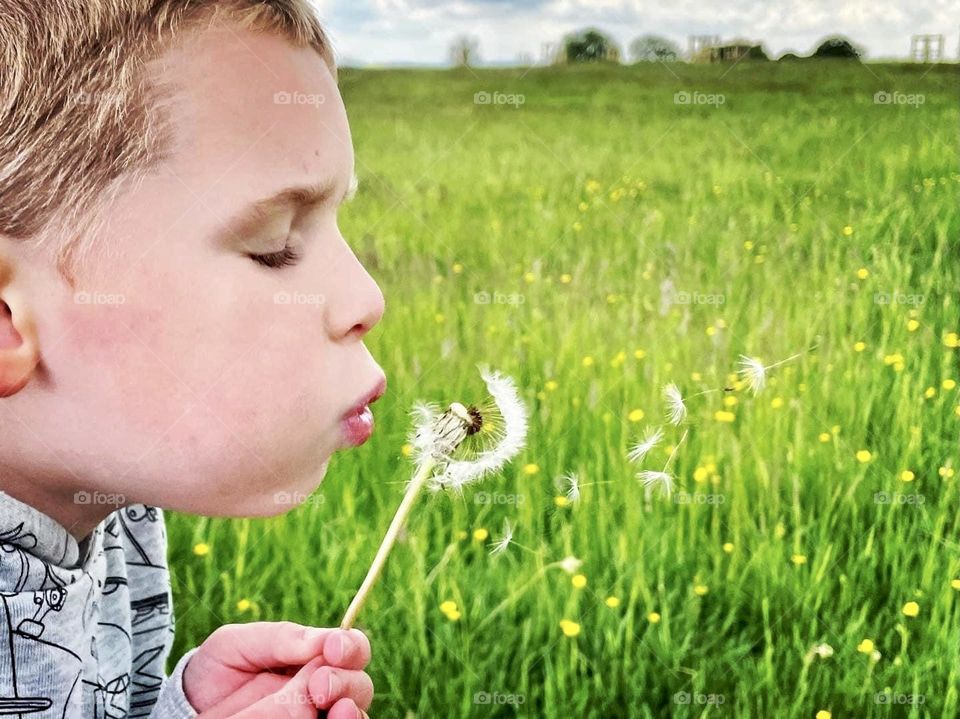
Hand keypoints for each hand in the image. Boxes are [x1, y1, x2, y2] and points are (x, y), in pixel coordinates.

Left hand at [183, 621, 372, 717]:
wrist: (190, 709)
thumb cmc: (217, 671)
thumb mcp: (238, 644)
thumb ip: (280, 638)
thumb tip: (323, 640)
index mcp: (317, 658)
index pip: (352, 649)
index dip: (351, 647)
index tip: (333, 649)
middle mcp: (326, 691)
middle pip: (359, 686)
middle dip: (346, 682)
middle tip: (319, 686)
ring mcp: (318, 717)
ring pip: (353, 716)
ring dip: (349, 711)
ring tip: (335, 711)